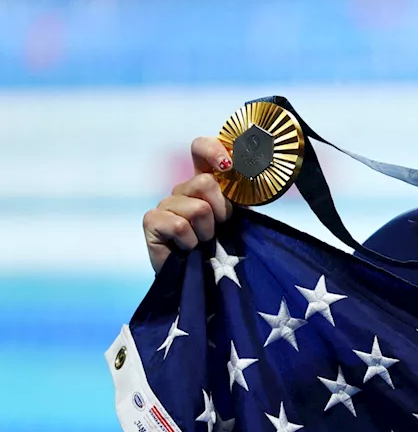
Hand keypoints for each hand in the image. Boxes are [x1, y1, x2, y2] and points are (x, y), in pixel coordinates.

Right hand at [142, 137, 234, 273]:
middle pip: (205, 182)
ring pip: (197, 208)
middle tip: (220, 227)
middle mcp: (182, 190)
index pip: (201, 148)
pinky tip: (188, 249)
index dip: (213, 149)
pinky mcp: (151, 221)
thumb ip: (243, 192)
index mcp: (204, 182)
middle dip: (221, 210)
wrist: (204, 283)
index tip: (228, 165)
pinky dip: (190, 242)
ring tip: (204, 242)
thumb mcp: (240, 217)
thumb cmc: (225, 249)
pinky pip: (178, 225)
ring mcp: (165, 204)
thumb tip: (252, 167)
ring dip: (207, 231)